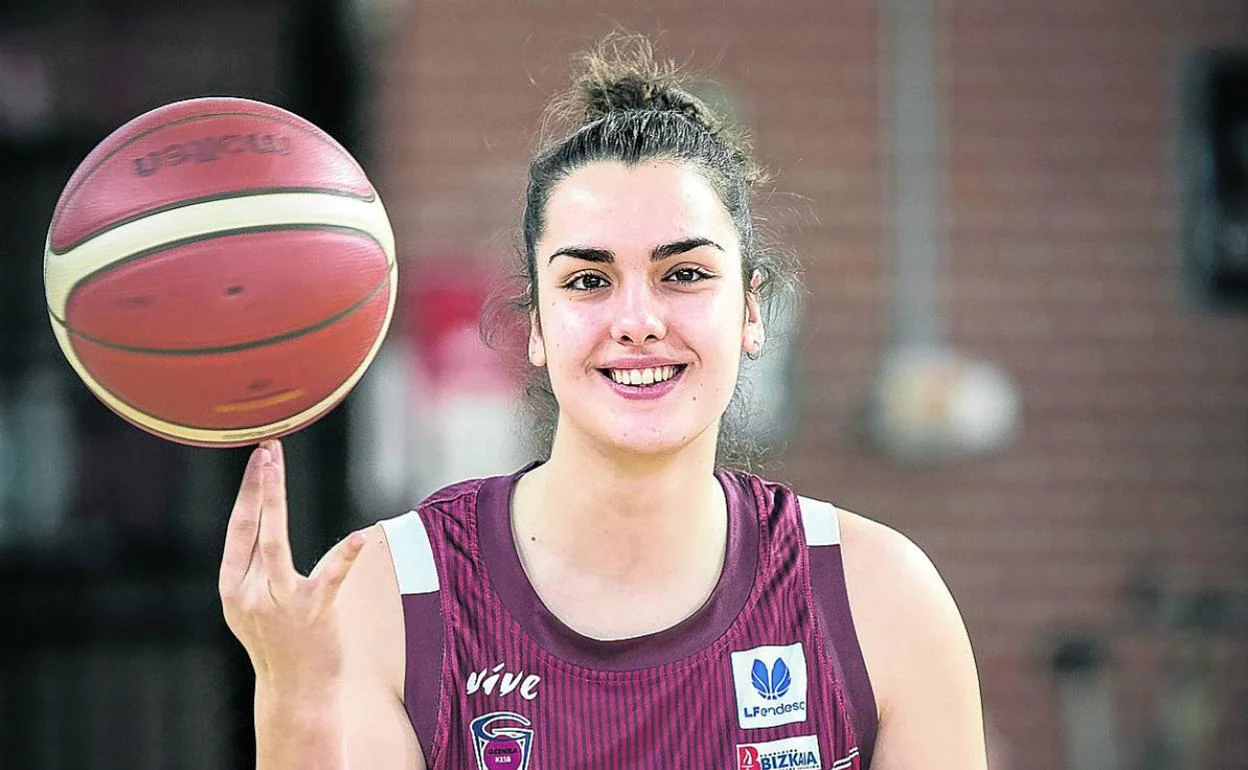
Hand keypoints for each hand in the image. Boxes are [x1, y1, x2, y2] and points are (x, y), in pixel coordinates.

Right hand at [218, 439, 364, 693]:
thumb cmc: (277, 641)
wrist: (295, 691)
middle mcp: (249, 592)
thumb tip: (261, 521)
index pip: (237, 529)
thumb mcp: (250, 604)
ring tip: (276, 466)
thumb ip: (253, 568)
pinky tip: (358, 537)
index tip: (256, 457)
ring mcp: (280, 602)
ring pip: (275, 543)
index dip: (247, 492)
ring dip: (274, 500)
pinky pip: (329, 578)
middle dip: (258, 485)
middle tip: (266, 447)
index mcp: (232, 586)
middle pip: (253, 527)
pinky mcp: (313, 613)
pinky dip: (344, 557)